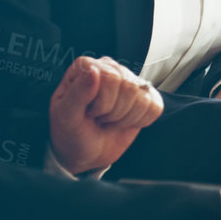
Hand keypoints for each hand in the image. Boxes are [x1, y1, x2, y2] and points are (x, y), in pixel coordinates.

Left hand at [48, 56, 162, 175]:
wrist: (85, 152)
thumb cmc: (71, 133)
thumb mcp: (65, 118)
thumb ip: (77, 94)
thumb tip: (93, 71)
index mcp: (87, 67)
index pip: (110, 78)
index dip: (102, 102)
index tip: (88, 112)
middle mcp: (109, 68)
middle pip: (129, 87)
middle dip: (113, 112)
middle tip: (99, 118)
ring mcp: (129, 80)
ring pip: (143, 98)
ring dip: (125, 118)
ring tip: (109, 120)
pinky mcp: (145, 95)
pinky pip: (155, 107)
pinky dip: (140, 121)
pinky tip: (124, 121)